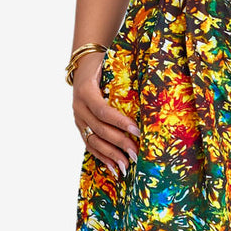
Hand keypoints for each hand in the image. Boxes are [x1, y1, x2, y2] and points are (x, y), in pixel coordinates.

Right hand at [72, 52, 139, 175]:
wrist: (81, 64)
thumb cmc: (101, 63)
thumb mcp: (109, 64)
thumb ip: (125, 75)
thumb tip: (152, 83)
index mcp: (85, 91)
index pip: (103, 111)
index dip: (120, 123)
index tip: (137, 131)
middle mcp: (79, 107)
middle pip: (100, 129)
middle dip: (119, 143)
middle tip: (136, 153)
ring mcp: (78, 119)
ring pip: (93, 141)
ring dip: (110, 155)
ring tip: (126, 167)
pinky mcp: (80, 127)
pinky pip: (89, 145)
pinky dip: (102, 158)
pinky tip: (113, 167)